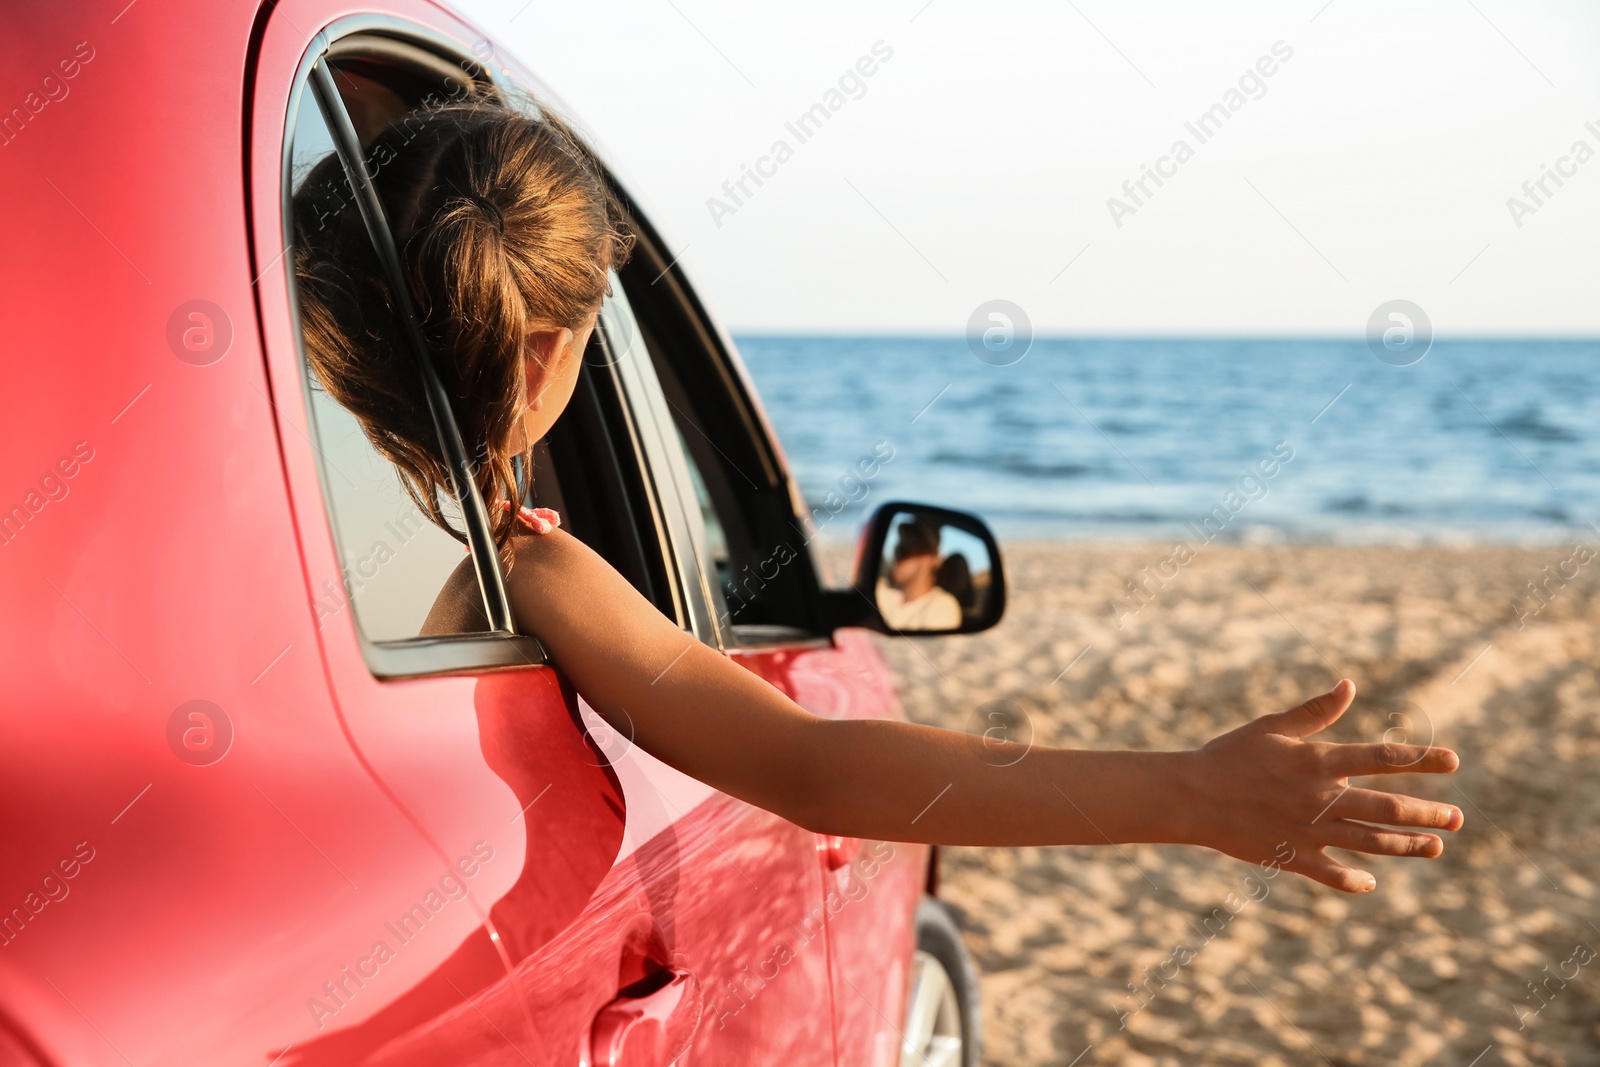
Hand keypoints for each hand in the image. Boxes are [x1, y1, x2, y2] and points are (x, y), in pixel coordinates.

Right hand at [1179, 679, 1462, 892]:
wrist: (1191, 796)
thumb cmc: (1230, 755)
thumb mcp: (1271, 727)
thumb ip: (1315, 711)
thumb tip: (1350, 685)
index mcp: (1317, 762)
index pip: (1382, 758)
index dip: (1421, 759)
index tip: (1453, 760)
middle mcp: (1321, 798)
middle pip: (1387, 807)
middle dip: (1428, 813)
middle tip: (1457, 818)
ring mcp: (1309, 831)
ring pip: (1371, 841)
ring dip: (1407, 845)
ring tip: (1435, 846)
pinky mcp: (1293, 857)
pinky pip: (1332, 873)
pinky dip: (1354, 880)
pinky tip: (1371, 882)